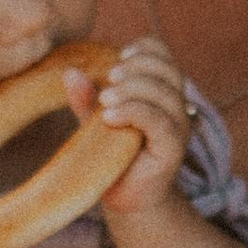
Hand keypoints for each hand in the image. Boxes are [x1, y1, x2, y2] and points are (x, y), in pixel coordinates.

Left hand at [76, 34, 190, 216]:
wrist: (124, 198)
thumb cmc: (111, 155)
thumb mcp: (96, 121)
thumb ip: (87, 98)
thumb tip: (70, 71)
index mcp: (161, 92)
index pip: (165, 57)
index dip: (146, 49)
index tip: (120, 55)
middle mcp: (175, 107)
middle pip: (168, 71)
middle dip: (138, 67)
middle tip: (110, 78)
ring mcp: (178, 128)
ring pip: (165, 94)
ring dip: (133, 89)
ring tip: (105, 99)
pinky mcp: (173, 149)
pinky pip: (160, 122)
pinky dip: (134, 112)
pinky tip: (110, 117)